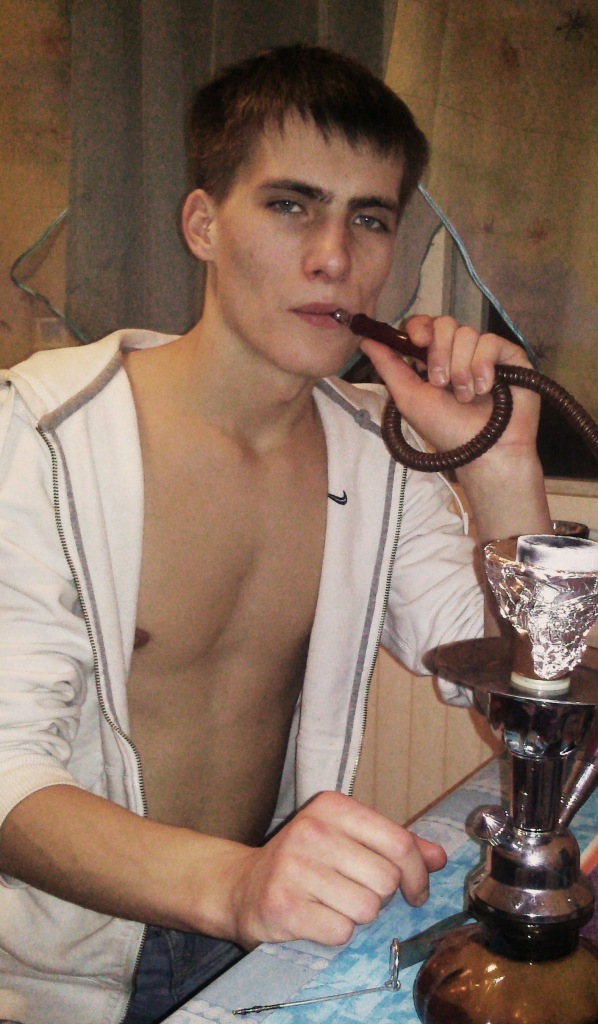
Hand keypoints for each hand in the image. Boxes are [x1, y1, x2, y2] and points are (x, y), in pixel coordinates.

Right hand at [223, 791, 445, 948]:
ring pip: (366, 909)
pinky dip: (336, 933)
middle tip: (358, 894)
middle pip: (386, 879)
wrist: (242, 885)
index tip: (415, 891)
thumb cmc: (306, 861)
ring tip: (335, 904)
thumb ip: (395, 845)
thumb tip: (439, 858)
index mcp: (333, 806)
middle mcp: (312, 830)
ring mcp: (294, 867)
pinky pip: (341, 932)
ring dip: (358, 916)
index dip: (416, 873)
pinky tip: (317, 918)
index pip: (399, 842)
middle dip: (381, 896)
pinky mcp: (283, 905)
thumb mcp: (349, 839)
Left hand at [360, 314, 540, 459]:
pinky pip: (490, 342)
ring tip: (465, 396)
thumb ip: (388, 366)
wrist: (484, 450)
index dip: (419, 327)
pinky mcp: (508, 356)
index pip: (424, 326)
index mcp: (432, 359)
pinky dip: (483, 366)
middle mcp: (458, 352)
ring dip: (461, 368)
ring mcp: (483, 353)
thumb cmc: (445, 429)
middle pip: (444, 323)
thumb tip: (365, 339)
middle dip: (439, 352)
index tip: (417, 341)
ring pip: (467, 333)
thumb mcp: (408, 397)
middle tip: (440, 383)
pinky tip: (485, 389)